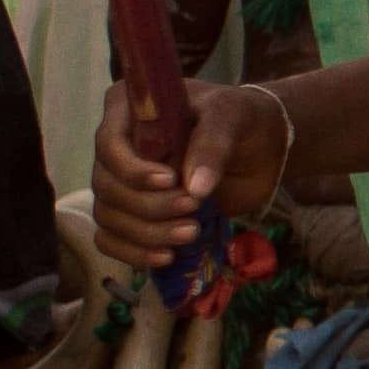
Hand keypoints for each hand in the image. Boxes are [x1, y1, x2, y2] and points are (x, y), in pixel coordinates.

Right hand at [95, 81, 287, 271]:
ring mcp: (124, 184)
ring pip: (108, 216)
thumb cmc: (241, 120)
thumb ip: (212, 144)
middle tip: (193, 206)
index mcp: (129, 111)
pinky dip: (133, 252)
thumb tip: (193, 187)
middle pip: (107, 186)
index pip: (108, 144)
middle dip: (148, 205)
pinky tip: (167, 256)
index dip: (133, 170)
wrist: (262, 147)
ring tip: (191, 233)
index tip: (171, 180)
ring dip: (146, 233)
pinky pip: (112, 239)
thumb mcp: (232, 116)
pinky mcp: (136, 214)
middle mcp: (118, 149)